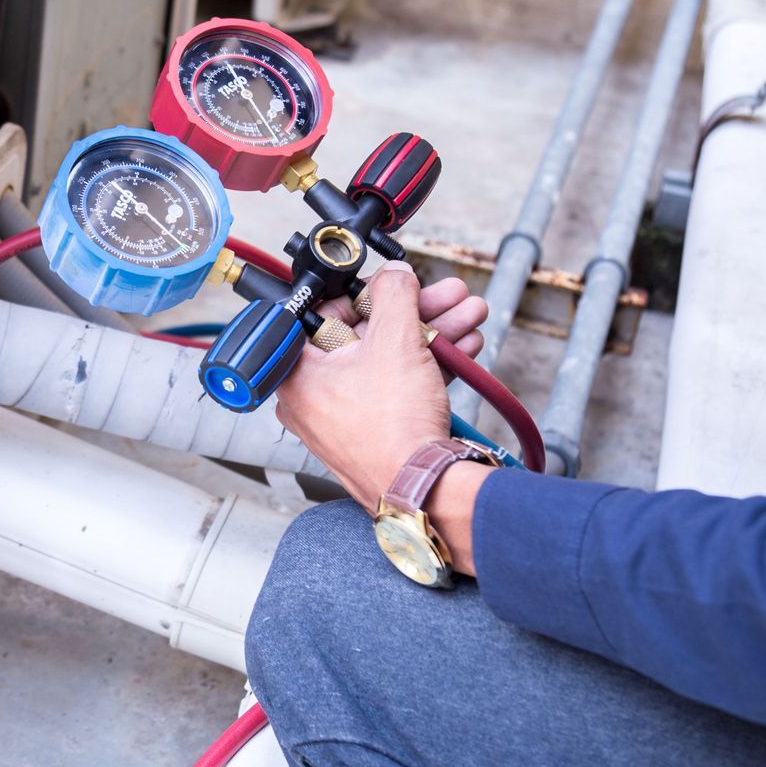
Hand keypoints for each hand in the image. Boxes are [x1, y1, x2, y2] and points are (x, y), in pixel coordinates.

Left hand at [272, 263, 486, 509]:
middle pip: (366, 335)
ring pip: (388, 360)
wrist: (423, 490)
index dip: (370, 292)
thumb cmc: (391, 428)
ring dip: (432, 333)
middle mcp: (312, 395)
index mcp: (297, 371)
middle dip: (417, 311)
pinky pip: (394, 387)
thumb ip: (395, 296)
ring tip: (468, 315)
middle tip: (448, 295)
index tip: (399, 285)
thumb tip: (395, 275)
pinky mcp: (372, 432)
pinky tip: (463, 346)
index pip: (327, 313)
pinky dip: (426, 366)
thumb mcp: (396, 341)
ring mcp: (343, 417)